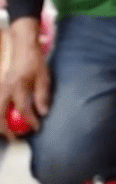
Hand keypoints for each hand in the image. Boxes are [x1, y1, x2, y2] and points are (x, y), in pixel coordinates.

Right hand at [0, 17, 50, 138]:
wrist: (21, 45)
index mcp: (19, 86)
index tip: (36, 128)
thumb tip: (43, 113)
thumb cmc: (34, 61)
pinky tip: (3, 118)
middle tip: (12, 138)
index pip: (24, 109)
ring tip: (5, 132)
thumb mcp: (44, 78)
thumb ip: (43, 96)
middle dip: (4, 129)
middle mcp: (5, 87)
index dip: (30, 121)